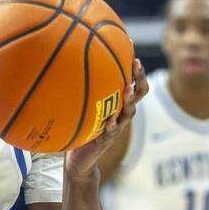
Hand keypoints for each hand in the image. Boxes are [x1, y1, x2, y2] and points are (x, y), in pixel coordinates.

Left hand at [65, 58, 147, 179]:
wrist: (79, 161)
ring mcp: (116, 128)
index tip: (132, 49)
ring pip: (128, 112)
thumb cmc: (81, 129)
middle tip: (136, 64)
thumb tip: (69, 66)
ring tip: (127, 88)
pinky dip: (112, 126)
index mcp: (117, 104)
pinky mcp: (106, 141)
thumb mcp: (84, 108)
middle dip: (139, 78)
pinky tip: (110, 120)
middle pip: (138, 94)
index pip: (133, 83)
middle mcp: (121, 114)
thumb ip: (83, 92)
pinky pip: (111, 132)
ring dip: (128, 100)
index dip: (135, 68)